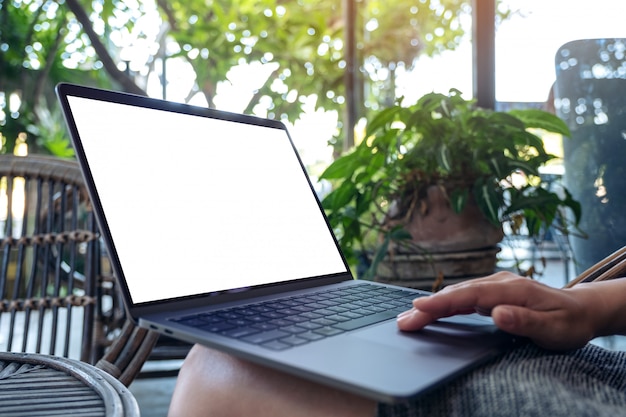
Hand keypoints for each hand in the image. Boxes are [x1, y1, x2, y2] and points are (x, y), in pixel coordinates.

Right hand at [396, 271, 599, 349]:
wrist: (581, 310)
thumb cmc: (568, 322)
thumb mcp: (553, 328)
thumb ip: (524, 320)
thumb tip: (496, 313)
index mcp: (511, 288)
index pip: (469, 295)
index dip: (442, 301)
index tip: (419, 308)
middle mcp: (498, 282)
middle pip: (456, 293)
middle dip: (427, 306)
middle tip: (402, 321)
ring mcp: (493, 286)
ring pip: (456, 294)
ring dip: (431, 305)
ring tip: (407, 318)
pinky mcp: (491, 293)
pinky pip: (462, 298)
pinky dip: (443, 304)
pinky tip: (429, 312)